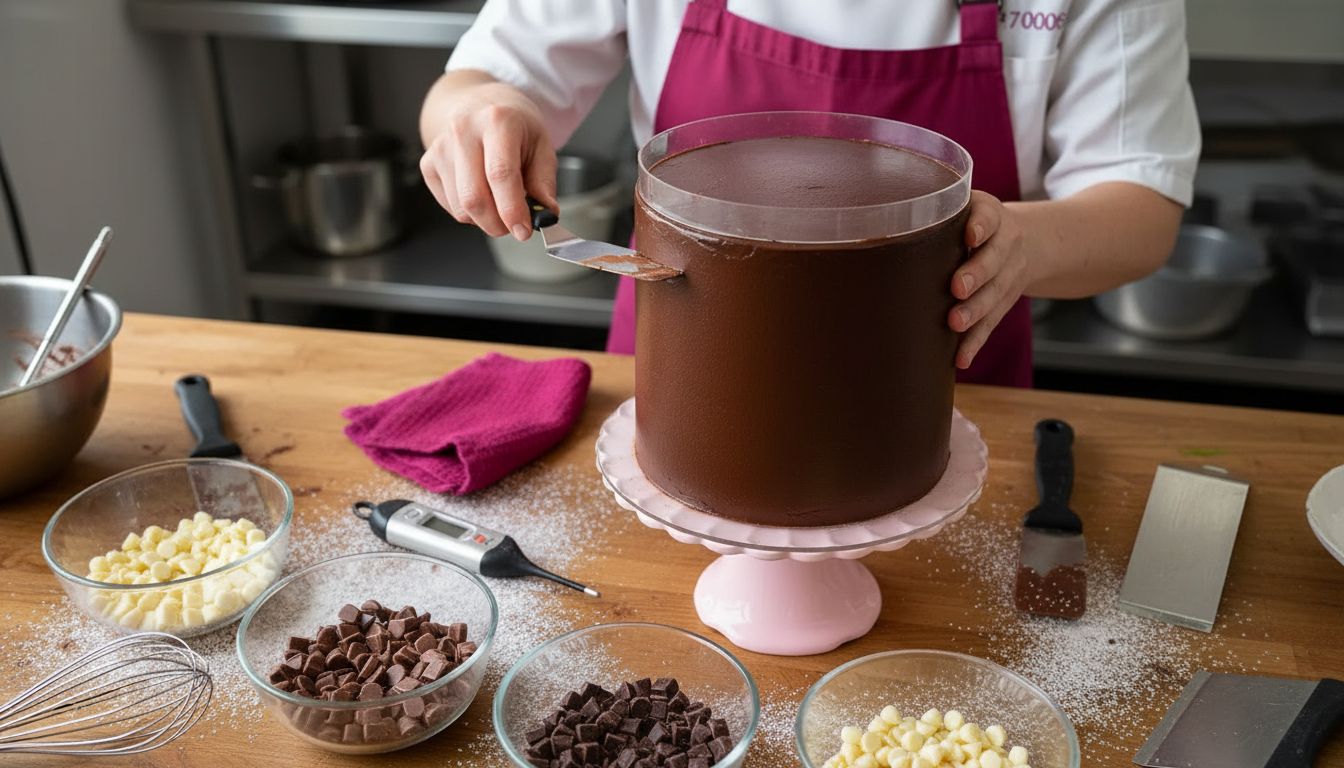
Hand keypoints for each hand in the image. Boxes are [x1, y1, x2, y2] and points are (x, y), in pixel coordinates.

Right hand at [420, 81, 557, 240]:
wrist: (482, 104)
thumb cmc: (514, 127)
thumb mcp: (541, 145)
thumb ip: (544, 182)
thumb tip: (546, 214)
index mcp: (497, 121)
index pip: (500, 174)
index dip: (512, 209)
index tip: (523, 230)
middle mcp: (463, 129)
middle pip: (474, 197)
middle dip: (497, 224)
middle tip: (514, 225)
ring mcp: (440, 146)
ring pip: (461, 208)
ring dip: (485, 220)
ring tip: (500, 203)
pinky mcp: (428, 163)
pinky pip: (450, 206)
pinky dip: (469, 213)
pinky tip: (482, 194)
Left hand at [948, 191, 1030, 368]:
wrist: (1030, 242)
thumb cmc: (977, 225)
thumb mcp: (967, 209)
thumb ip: (936, 213)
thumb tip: (880, 219)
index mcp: (992, 216)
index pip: (989, 217)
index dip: (981, 226)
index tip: (971, 235)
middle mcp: (1006, 244)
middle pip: (994, 260)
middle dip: (976, 274)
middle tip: (957, 288)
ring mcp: (1009, 275)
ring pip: (995, 295)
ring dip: (975, 312)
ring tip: (955, 324)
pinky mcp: (1005, 303)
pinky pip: (992, 323)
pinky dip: (976, 342)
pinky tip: (961, 358)